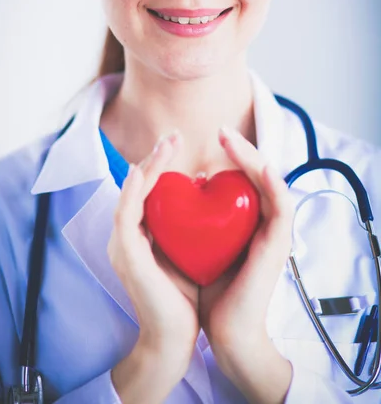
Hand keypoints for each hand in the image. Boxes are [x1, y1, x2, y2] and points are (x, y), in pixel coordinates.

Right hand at [107, 131, 198, 368]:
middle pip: (136, 187)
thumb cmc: (183, 296)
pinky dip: (134, 192)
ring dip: (147, 167)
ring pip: (129, 195)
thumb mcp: (188, 250)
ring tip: (166, 145)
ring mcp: (123, 246)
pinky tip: (145, 171)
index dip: (160, 164)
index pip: (147, 191)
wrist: (174, 339)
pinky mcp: (127, 256)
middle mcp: (127, 236)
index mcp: (141, 234)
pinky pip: (126, 216)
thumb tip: (205, 187)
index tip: (178, 144)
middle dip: (154, 158)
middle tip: (173, 136)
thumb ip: (190, 223)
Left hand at [199, 126, 293, 390]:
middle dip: (240, 149)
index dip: (226, 155)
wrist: (224, 330)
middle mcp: (260, 221)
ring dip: (253, 157)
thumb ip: (189, 217)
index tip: (204, 143)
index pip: (238, 177)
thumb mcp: (192, 243)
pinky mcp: (279, 245)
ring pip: (271, 182)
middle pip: (256, 173)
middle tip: (220, 132)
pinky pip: (283, 207)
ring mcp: (273, 232)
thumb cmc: (207, 288)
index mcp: (242, 220)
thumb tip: (179, 187)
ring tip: (232, 139)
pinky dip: (273, 184)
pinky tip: (259, 168)